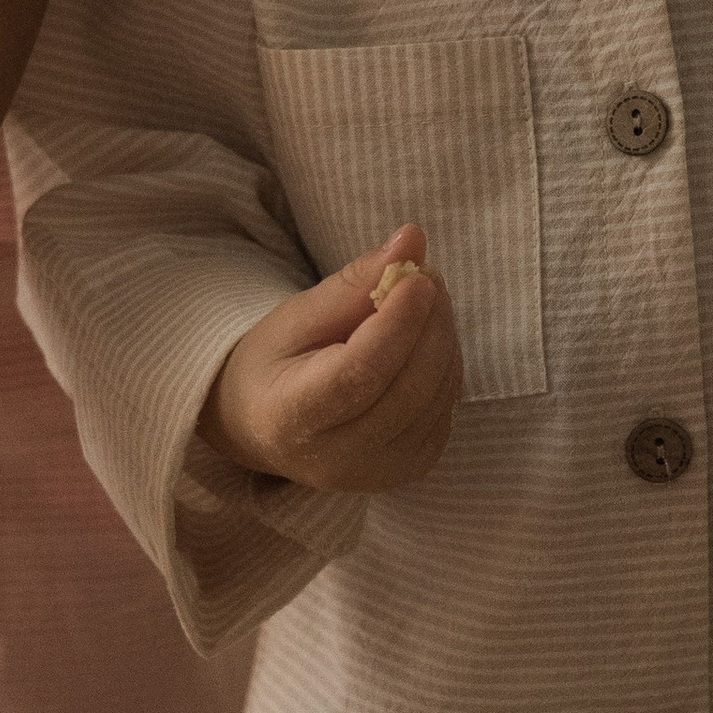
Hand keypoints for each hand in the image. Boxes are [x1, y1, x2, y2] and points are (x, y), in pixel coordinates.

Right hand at [202, 225, 463, 493]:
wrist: (267, 427)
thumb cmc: (276, 364)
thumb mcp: (296, 317)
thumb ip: (352, 284)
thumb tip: (410, 240)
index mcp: (292, 419)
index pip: (359, 375)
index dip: (397, 326)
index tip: (419, 277)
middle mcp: (338, 459)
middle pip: (408, 388)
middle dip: (430, 324)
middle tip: (428, 275)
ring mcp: (379, 472)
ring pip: (435, 396)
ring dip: (442, 340)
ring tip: (424, 301)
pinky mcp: (410, 470)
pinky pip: (445, 408)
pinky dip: (444, 366)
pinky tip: (423, 341)